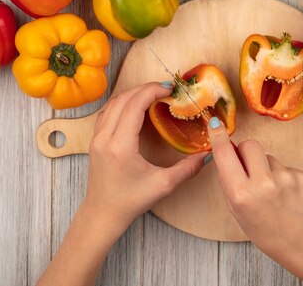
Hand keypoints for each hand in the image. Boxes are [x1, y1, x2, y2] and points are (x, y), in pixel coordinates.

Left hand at [82, 82, 208, 240]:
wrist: (102, 214)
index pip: (134, 105)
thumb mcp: (163, 186)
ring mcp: (96, 138)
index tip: (169, 88)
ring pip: (112, 103)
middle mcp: (104, 137)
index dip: (152, 91)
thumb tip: (207, 156)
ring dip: (132, 94)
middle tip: (165, 88)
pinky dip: (122, 103)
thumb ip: (187, 169)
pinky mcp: (94, 141)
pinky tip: (135, 107)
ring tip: (152, 94)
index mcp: (120, 145)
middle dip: (144, 89)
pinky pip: (107, 113)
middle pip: (123, 99)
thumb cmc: (131, 201)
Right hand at [207, 118, 302, 285]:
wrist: (301, 243)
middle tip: (248, 168)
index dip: (218, 137)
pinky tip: (285, 194)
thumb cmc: (264, 231)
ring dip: (266, 167)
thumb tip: (226, 151)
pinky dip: (282, 176)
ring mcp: (285, 178)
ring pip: (268, 156)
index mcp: (241, 194)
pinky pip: (284, 166)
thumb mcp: (236, 210)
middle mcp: (263, 183)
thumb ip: (230, 181)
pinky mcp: (301, 176)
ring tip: (272, 191)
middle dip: (246, 152)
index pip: (225, 154)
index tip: (215, 124)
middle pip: (249, 144)